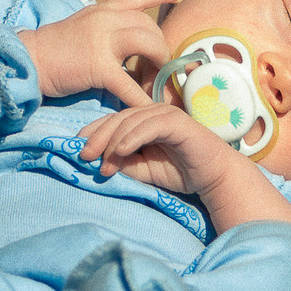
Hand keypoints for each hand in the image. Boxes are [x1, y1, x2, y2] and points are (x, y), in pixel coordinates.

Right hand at [19, 0, 179, 102]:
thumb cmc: (53, 50)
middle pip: (149, 26)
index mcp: (101, 10)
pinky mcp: (97, 66)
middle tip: (162, 67)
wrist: (28, 60)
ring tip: (158, 80)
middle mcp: (105, 19)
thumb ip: (106, 31)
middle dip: (161, 47)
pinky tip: (150, 108)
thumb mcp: (82, 28)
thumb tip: (129, 44)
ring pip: (148, 44)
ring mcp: (101, 40)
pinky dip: (141, 99)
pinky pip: (128, 84)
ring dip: (159, 63)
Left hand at [78, 101, 243, 195]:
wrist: (213, 176)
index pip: (113, 121)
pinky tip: (121, 151)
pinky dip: (133, 138)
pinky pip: (149, 127)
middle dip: (98, 137)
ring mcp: (165, 115)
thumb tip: (100, 162)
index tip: (78, 150)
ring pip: (130, 121)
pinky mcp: (177, 122)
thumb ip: (124, 164)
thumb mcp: (144, 170)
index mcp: (143, 121)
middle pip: (117, 118)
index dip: (94, 133)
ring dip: (113, 142)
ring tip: (104, 163)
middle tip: (84, 156)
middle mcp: (152, 113)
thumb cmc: (181, 171)